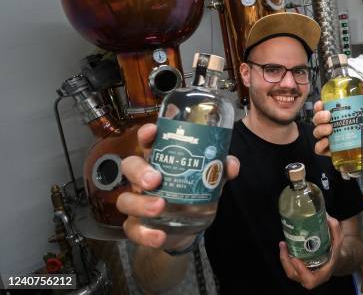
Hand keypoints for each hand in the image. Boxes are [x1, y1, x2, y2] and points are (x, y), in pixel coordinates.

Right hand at [117, 123, 239, 249]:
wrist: (189, 227)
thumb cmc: (194, 191)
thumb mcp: (209, 178)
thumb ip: (220, 169)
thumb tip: (231, 165)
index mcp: (161, 160)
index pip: (148, 141)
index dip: (146, 134)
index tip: (152, 132)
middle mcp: (144, 178)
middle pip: (130, 166)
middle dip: (140, 171)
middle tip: (155, 180)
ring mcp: (138, 201)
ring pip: (125, 199)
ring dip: (140, 203)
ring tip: (159, 207)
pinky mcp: (138, 225)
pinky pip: (133, 229)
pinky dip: (145, 234)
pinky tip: (159, 236)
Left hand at [278, 216, 342, 289]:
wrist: (334, 258)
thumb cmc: (335, 251)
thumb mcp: (338, 241)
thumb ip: (335, 231)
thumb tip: (329, 219)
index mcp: (322, 274)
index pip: (310, 280)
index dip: (301, 271)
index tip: (295, 259)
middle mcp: (311, 276)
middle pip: (295, 275)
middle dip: (287, 262)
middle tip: (284, 246)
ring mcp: (303, 273)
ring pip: (290, 271)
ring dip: (284, 258)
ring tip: (283, 244)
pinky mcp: (298, 268)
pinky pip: (289, 266)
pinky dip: (285, 256)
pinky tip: (284, 245)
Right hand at [312, 100, 362, 155]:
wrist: (361, 151)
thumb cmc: (359, 132)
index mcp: (332, 117)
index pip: (321, 109)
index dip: (319, 106)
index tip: (322, 104)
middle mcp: (326, 127)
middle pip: (317, 120)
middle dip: (320, 116)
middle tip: (328, 115)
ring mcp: (325, 139)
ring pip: (317, 132)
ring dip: (321, 129)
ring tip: (330, 129)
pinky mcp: (327, 151)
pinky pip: (319, 149)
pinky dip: (321, 145)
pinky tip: (327, 142)